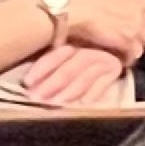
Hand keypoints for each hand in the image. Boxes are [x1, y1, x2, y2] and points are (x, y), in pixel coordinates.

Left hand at [18, 43, 133, 105]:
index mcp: (72, 43)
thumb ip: (51, 67)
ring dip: (71, 90)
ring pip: (86, 76)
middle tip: (38, 96)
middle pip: (70, 67)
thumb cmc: (81, 58)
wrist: (116, 50)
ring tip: (58, 102)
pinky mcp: (115, 70)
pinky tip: (83, 102)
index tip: (28, 83)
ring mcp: (103, 59)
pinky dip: (94, 92)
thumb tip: (30, 84)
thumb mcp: (66, 57)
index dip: (41, 69)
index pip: (56, 55)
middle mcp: (88, 50)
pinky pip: (104, 83)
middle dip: (53, 83)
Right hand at [59, 0, 144, 61]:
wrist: (69, 7)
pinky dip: (128, 57)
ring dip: (137, 42)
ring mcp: (138, 25)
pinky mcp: (129, 42)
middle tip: (131, 32)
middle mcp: (144, 6)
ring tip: (125, 46)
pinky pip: (135, 54)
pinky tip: (119, 57)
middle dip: (144, 27)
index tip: (139, 15)